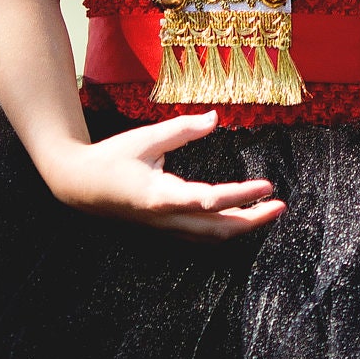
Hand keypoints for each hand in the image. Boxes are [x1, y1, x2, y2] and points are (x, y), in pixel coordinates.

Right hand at [36, 112, 284, 239]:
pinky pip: (201, 238)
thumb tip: (216, 119)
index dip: (242, 196)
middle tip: (280, 205)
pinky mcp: (164, 231)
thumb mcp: (145, 138)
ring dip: (242, 228)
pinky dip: (225, 231)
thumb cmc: (111, 158)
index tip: (267, 186)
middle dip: (253, 220)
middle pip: (218, 230)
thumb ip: (182, 130)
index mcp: (161, 196)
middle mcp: (166, 219)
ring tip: (266, 211)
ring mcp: (165, 229)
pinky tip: (238, 220)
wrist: (79, 186)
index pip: (211, 201)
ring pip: (211, 239)